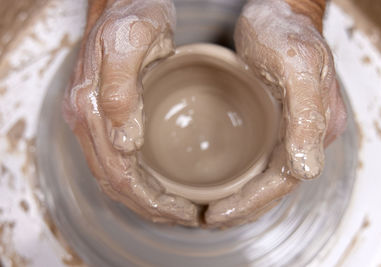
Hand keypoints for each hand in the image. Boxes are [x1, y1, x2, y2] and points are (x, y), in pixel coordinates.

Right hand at [63, 0, 198, 225]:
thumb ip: (122, 92)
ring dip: (145, 201)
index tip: (183, 211)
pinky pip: (118, 161)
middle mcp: (86, 120)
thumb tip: (124, 143)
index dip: (152, 200)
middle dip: (151, 208)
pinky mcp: (104, 118)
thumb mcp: (132, 42)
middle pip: (117, 184)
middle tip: (186, 217)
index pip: (121, 173)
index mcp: (91, 108)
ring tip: (176, 211)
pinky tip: (159, 188)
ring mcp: (92, 121)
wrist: (122, 0)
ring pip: (116, 178)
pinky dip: (140, 182)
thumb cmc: (131, 15)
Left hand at [205, 0, 346, 226]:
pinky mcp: (278, 121)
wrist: (279, 11)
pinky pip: (262, 160)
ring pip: (268, 177)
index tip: (219, 212)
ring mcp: (294, 129)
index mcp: (316, 127)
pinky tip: (224, 183)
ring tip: (214, 210)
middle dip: (244, 207)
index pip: (283, 181)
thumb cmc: (286, 31)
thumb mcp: (297, 66)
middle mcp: (308, 134)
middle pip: (276, 186)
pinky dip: (243, 178)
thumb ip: (307, 117)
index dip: (252, 202)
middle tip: (210, 218)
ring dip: (243, 199)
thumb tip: (307, 170)